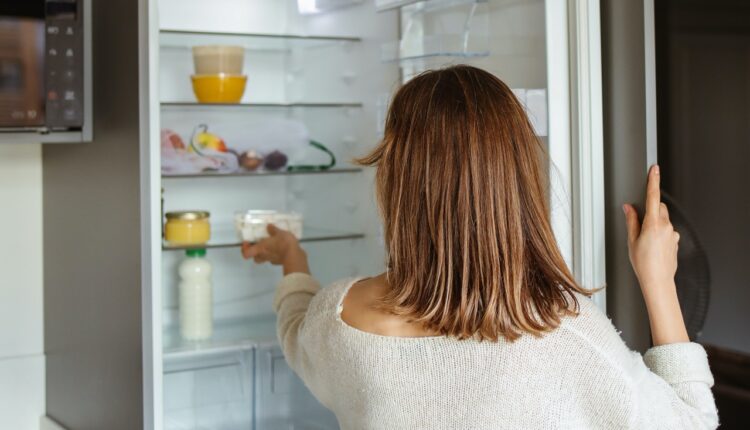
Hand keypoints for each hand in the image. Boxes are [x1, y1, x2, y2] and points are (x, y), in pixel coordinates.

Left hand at [241, 224, 310, 274]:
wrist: (295, 256)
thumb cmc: (284, 244)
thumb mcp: (279, 232)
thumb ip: (273, 230)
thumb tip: (269, 226)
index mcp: (261, 248)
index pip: (246, 253)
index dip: (244, 249)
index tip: (248, 242)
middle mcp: (264, 256)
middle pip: (255, 258)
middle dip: (256, 252)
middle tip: (260, 245)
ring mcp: (272, 260)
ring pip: (265, 259)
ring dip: (266, 253)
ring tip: (272, 245)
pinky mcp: (280, 262)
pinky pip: (275, 258)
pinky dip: (276, 254)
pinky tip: (281, 248)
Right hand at [622, 165, 679, 295]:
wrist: (658, 281)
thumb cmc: (644, 264)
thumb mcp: (632, 241)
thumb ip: (631, 221)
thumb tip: (629, 208)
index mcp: (653, 224)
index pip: (653, 197)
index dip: (653, 181)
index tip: (655, 169)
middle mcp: (666, 227)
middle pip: (660, 208)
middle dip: (651, 209)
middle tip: (640, 223)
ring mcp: (673, 234)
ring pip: (664, 219)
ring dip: (655, 223)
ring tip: (645, 241)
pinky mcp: (676, 241)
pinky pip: (667, 231)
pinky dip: (660, 233)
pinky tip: (653, 247)